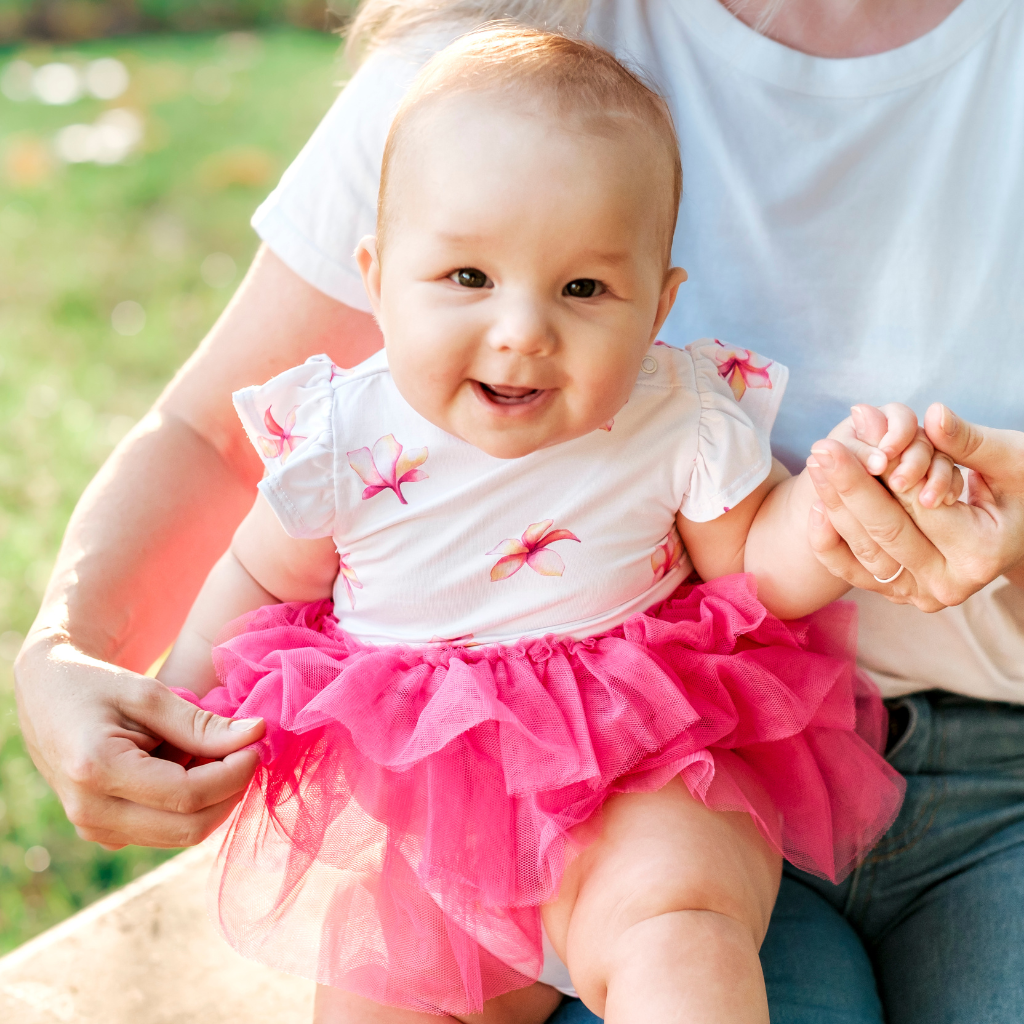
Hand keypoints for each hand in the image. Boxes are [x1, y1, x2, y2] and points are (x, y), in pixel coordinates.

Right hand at [14, 634, 263, 849]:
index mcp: (97, 770)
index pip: (188, 796)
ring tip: (211, 752)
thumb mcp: (149, 694)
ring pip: (181, 834)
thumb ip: (202, 723)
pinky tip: (189, 767)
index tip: (256, 743)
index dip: (233, 774)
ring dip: (212, 798)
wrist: (47, 698)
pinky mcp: (104, 833)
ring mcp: (94, 829)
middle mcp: (91, 813)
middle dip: (230, 791)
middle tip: (246, 751)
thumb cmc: (97, 685)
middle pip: (189, 827)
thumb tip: (256, 734)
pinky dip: (190, 805)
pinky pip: (164, 831)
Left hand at [805, 403, 1023, 610]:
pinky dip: (829, 542)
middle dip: (850, 485)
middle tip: (822, 447)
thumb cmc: (1022, 488)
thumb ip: (968, 441)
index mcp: (980, 554)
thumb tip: (933, 414)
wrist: (1021, 531)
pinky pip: (851, 571)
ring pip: (863, 551)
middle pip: (886, 531)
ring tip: (815, 464)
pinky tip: (815, 504)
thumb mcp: (1011, 460)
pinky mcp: (897, 592)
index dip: (886, 468)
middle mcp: (949, 584)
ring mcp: (919, 595)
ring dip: (833, 506)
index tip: (857, 433)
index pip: (919, 507)